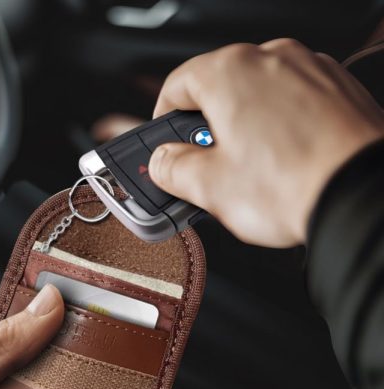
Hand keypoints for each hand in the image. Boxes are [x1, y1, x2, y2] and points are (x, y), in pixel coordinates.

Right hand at [149, 39, 383, 246]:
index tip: (166, 140)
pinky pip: (294, 100)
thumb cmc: (292, 186)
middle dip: (205, 124)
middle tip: (203, 163)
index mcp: (230, 72)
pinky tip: (282, 160)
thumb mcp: (208, 187)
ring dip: (244, 124)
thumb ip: (171, 168)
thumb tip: (163, 161)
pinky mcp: (339, 88)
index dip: (163, 116)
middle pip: (219, 86)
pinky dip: (280, 124)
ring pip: (258, 92)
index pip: (177, 84)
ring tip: (248, 168)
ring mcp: (310, 69)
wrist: (362, 195)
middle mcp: (272, 58)